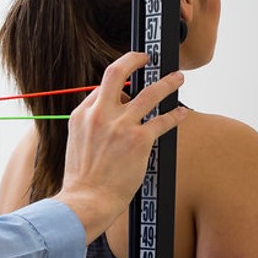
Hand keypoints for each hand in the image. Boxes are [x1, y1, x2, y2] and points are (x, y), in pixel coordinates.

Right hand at [54, 52, 186, 241]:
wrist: (85, 200)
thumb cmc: (81, 181)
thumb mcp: (75, 145)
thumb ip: (89, 128)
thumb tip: (104, 123)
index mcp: (81, 116)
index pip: (101, 90)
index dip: (116, 86)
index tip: (127, 85)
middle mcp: (100, 115)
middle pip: (116, 73)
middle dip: (134, 60)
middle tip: (146, 57)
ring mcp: (120, 126)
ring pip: (149, 93)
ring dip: (167, 83)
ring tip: (178, 78)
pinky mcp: (138, 140)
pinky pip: (162, 121)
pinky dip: (175, 115)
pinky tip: (182, 113)